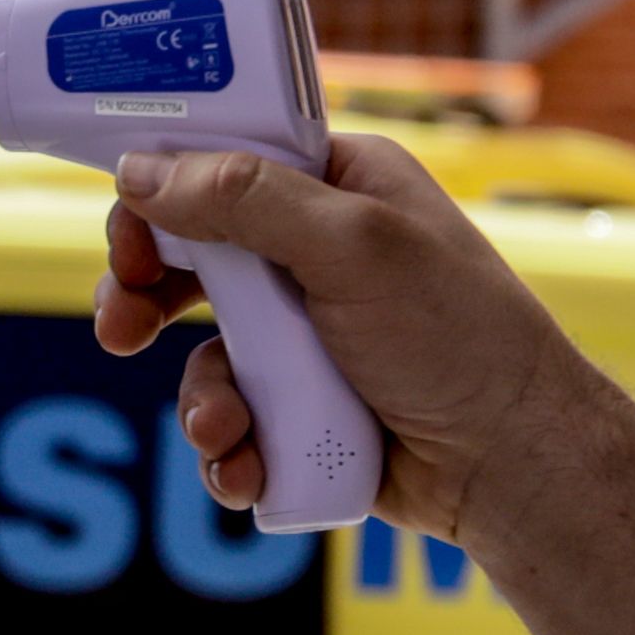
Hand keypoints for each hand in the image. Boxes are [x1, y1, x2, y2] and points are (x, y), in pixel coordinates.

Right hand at [94, 134, 602, 543]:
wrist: (513, 464)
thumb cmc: (459, 337)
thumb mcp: (352, 246)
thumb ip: (243, 200)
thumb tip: (141, 170)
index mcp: (338, 186)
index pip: (222, 163)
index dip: (162, 193)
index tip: (126, 234)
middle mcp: (318, 254)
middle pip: (192, 258)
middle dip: (148, 299)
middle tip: (120, 328)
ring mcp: (308, 336)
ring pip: (203, 354)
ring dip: (201, 398)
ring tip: (227, 430)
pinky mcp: (302, 408)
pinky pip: (232, 420)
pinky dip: (230, 449)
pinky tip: (249, 470)